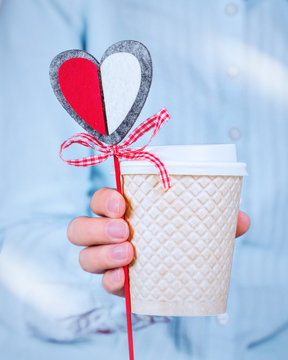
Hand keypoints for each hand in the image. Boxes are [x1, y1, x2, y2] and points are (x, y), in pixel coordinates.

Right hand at [68, 188, 249, 296]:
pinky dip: (112, 282)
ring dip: (102, 254)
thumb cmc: (180, 238)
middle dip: (97, 227)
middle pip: (80, 228)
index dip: (104, 199)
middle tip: (126, 229)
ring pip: (84, 256)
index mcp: (123, 212)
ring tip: (130, 253)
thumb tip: (241, 220)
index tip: (123, 203)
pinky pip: (103, 284)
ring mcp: (108, 260)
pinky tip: (126, 281)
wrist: (179, 272)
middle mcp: (107, 234)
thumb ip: (216, 220)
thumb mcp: (196, 225)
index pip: (100, 200)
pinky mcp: (115, 283)